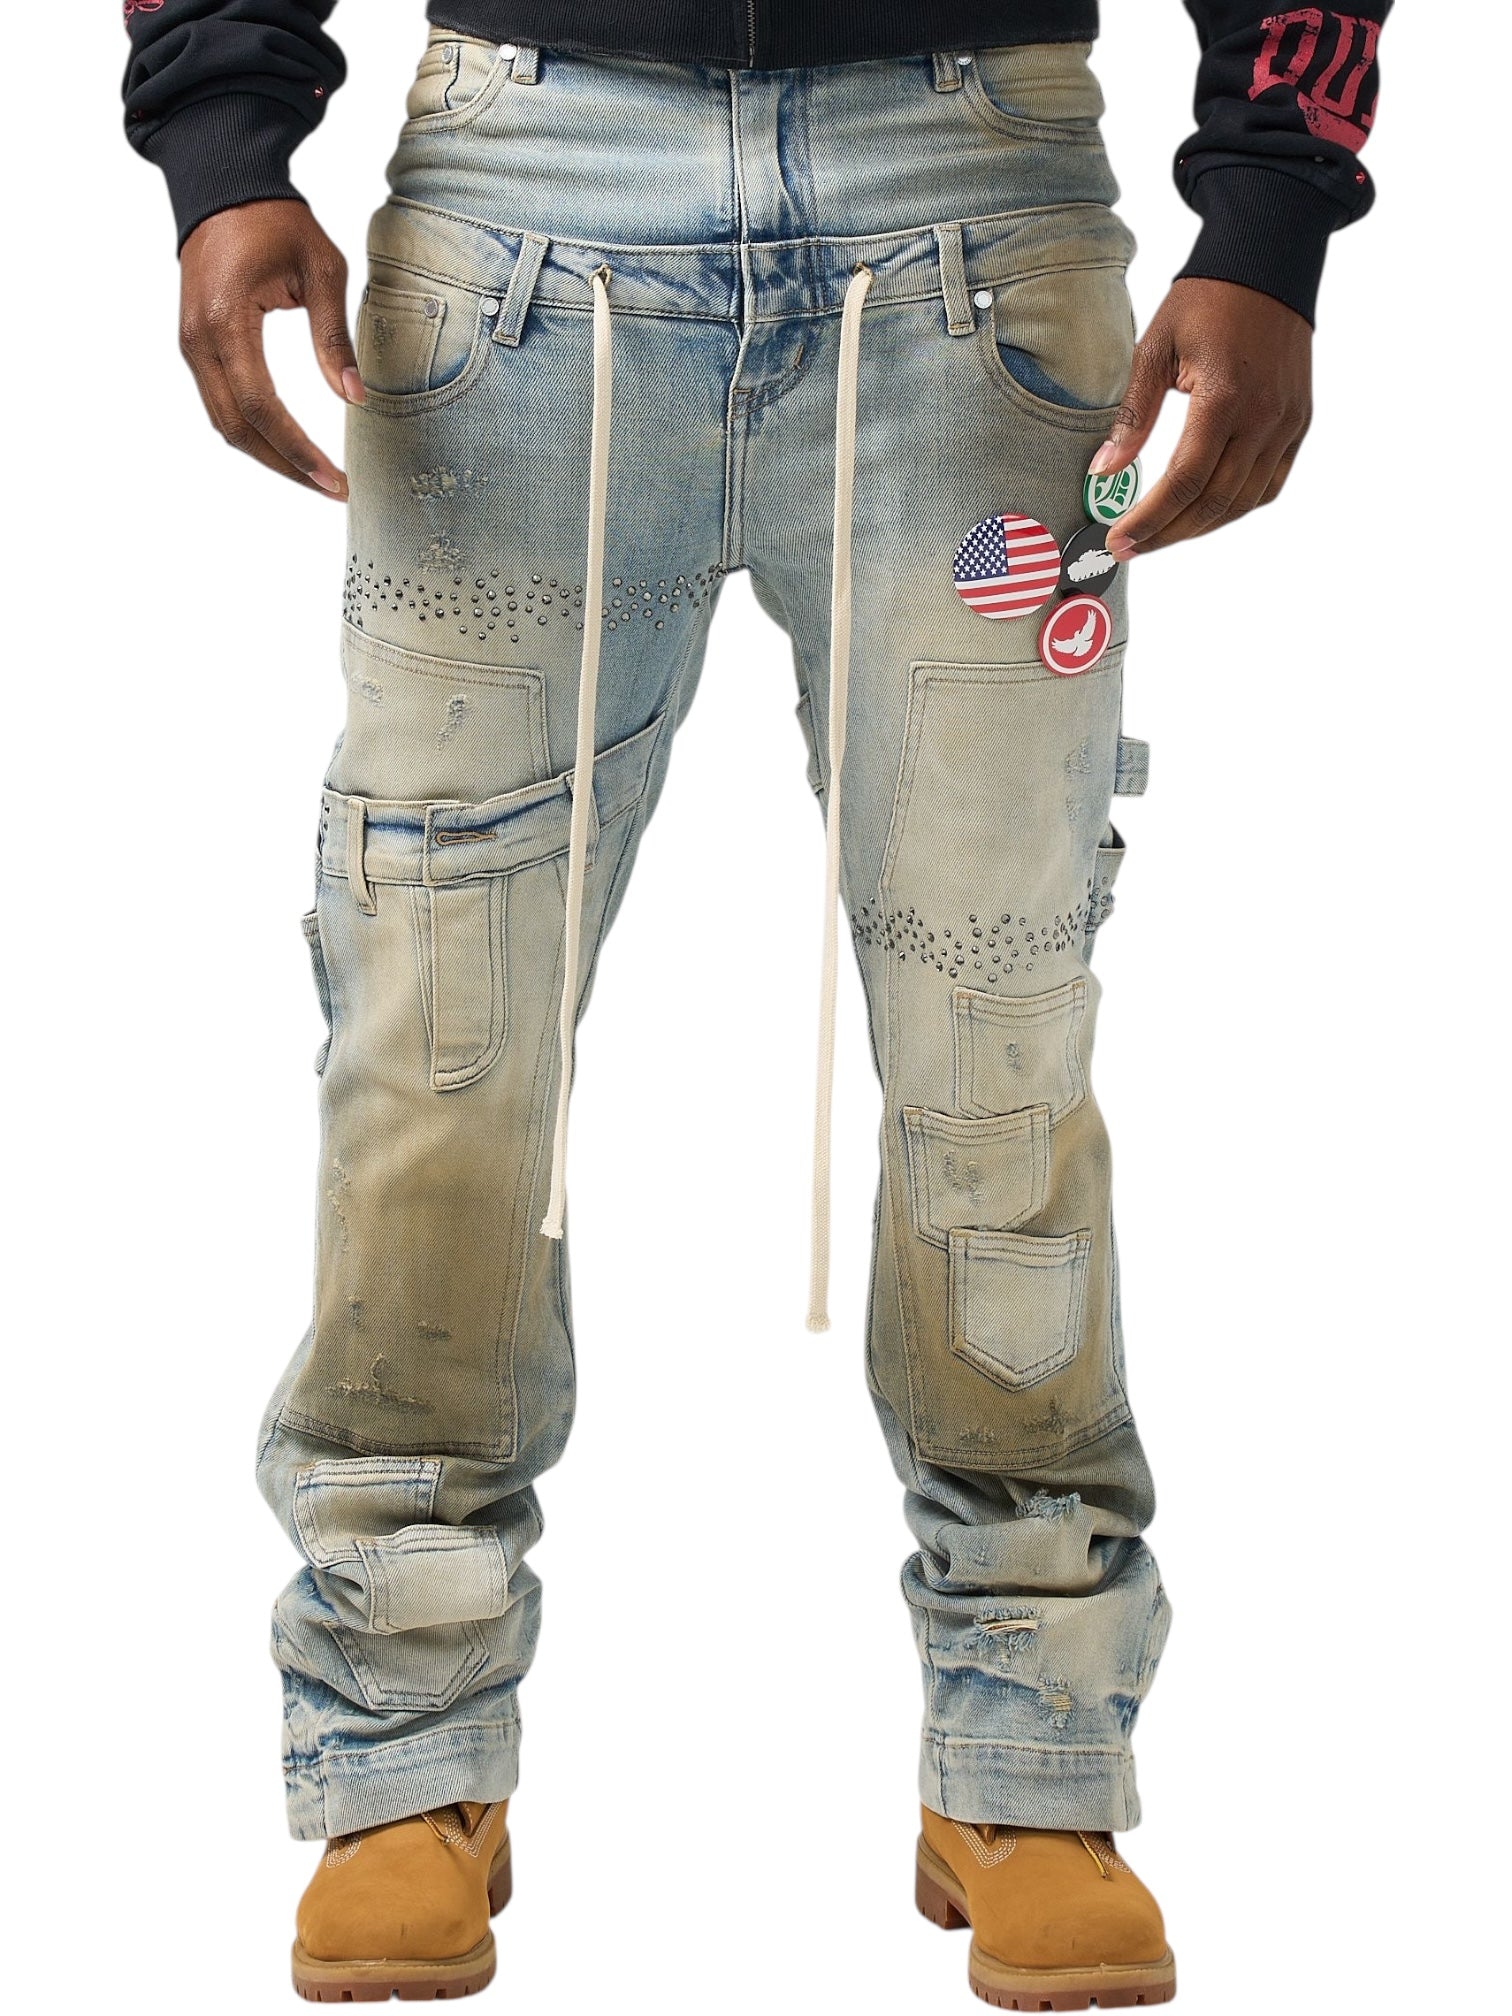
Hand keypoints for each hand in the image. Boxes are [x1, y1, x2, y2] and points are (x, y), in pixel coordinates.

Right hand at [178, 199, 363, 499]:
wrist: (222, 186)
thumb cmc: (274, 220)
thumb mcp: (321, 269)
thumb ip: (333, 336)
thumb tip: (355, 397)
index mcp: (226, 320)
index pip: (262, 406)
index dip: (298, 450)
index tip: (334, 478)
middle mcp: (198, 339)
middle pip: (238, 428)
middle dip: (286, 466)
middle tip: (333, 488)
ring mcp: (190, 344)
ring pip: (225, 423)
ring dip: (269, 455)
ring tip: (316, 475)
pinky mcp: (195, 345)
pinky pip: (220, 403)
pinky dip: (254, 431)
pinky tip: (288, 445)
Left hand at [1093, 279, 1311, 560]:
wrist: (1268, 265)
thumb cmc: (1208, 300)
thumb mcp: (1156, 347)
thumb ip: (1132, 414)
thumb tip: (1103, 472)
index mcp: (1225, 398)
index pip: (1184, 482)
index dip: (1149, 520)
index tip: (1118, 539)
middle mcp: (1264, 418)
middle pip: (1213, 503)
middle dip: (1167, 533)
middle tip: (1130, 547)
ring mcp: (1287, 424)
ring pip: (1243, 502)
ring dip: (1199, 528)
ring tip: (1160, 535)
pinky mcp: (1298, 423)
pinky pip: (1269, 485)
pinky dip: (1235, 507)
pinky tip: (1203, 513)